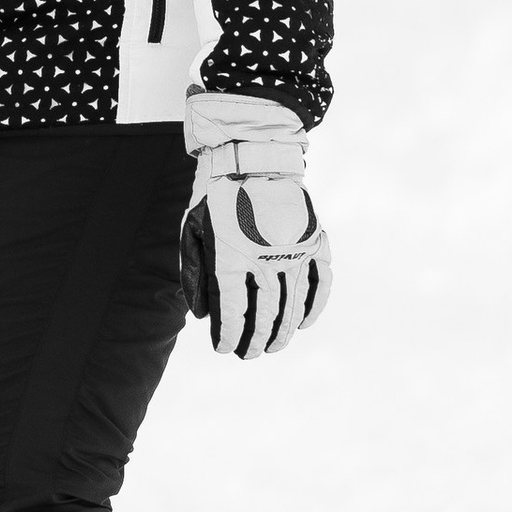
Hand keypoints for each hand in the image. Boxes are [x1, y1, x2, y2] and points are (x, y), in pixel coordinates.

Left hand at [179, 131, 334, 359]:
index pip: (231, 311)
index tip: (224, 349)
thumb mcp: (192, 229)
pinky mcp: (314, 243)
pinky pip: (320, 283)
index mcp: (230, 258)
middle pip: (264, 314)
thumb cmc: (215, 195)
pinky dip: (313, 307)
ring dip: (283, 332)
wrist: (252, 156)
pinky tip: (304, 323)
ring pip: (291, 305)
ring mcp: (293, 253)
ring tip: (274, 347)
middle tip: (250, 355)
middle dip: (256, 341)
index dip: (228, 335)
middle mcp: (264, 260)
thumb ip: (194, 273)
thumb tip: (202, 314)